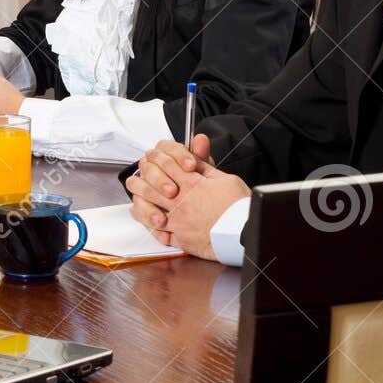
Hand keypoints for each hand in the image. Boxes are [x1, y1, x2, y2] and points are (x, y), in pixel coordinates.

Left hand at [124, 135, 247, 259]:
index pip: (166, 164)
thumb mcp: (225, 178)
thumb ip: (204, 164)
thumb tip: (197, 144)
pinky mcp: (180, 239)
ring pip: (148, 208)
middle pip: (150, 185)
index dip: (157, 158)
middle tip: (140, 173)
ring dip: (140, 199)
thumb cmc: (238, 208)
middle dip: (143, 176)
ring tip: (138, 194)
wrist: (245, 233)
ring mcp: (178, 221)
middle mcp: (180, 202)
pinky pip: (158, 232)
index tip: (154, 157)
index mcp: (191, 184)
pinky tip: (149, 219)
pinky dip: (150, 225)